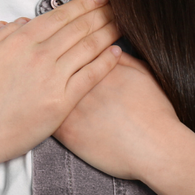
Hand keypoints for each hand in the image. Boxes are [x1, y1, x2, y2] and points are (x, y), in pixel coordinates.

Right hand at [0, 0, 122, 168]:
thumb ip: (4, 34)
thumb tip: (23, 21)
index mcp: (21, 41)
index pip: (59, 15)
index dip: (83, 3)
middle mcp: (40, 55)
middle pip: (78, 28)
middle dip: (101, 12)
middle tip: (119, 3)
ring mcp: (53, 78)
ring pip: (88, 48)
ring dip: (108, 32)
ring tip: (122, 22)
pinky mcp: (62, 101)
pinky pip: (90, 77)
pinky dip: (106, 63)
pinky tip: (117, 52)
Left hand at [52, 53, 181, 180]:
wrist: (156, 148)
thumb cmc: (155, 112)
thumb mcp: (144, 74)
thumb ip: (122, 58)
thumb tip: (108, 46)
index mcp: (99, 67)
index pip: (72, 48)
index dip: (65, 48)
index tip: (63, 53)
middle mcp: (81, 84)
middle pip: (54, 66)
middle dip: (46, 65)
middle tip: (44, 69)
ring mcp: (72, 107)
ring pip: (44, 90)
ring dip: (39, 87)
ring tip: (38, 88)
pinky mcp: (67, 131)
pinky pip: (44, 117)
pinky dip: (41, 112)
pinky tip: (42, 112)